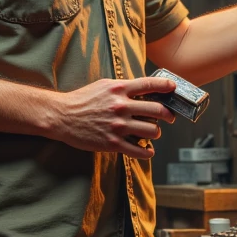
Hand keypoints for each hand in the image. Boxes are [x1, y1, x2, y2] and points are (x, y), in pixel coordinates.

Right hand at [54, 76, 175, 159]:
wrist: (62, 116)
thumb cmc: (82, 100)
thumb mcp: (103, 86)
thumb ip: (123, 88)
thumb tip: (143, 89)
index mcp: (119, 90)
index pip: (149, 84)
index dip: (166, 85)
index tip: (174, 88)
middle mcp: (121, 106)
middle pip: (157, 110)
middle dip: (168, 115)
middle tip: (170, 118)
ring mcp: (118, 126)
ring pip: (152, 131)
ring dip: (156, 133)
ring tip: (152, 133)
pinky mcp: (113, 143)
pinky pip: (139, 150)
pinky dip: (147, 152)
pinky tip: (148, 151)